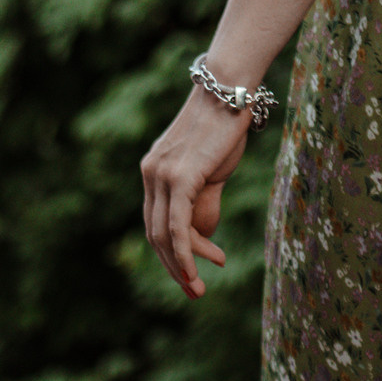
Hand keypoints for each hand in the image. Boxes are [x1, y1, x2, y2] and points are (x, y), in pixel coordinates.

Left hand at [139, 87, 250, 298]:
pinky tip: (193, 271)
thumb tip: (203, 234)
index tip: (190, 273)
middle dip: (172, 268)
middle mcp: (151, 174)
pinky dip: (184, 253)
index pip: (156, 223)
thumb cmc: (226, 124)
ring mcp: (162, 175)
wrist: (230, 88)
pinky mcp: (179, 177)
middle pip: (155, 234)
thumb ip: (202, 200)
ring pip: (165, 235)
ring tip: (198, 287)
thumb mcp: (211, 169)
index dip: (171, 253)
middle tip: (193, 292)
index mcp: (153, 172)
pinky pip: (177, 225)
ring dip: (180, 266)